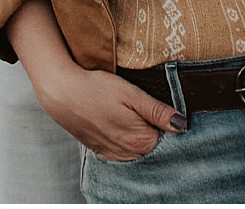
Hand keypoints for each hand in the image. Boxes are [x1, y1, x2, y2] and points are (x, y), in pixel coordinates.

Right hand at [27, 60, 184, 161]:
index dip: (171, 123)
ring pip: (139, 150)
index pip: (170, 138)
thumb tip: (181, 123)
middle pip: (155, 146)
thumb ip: (157, 111)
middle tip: (149, 109)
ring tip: (134, 114)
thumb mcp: (132, 95)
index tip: (168, 110)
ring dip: (143, 136)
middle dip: (158, 130)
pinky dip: (128, 141)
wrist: (62, 94)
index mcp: (140, 140)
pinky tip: (124, 124)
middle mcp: (127, 153)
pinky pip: (124, 152)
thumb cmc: (97, 89)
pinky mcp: (102, 151)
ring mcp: (113, 154)